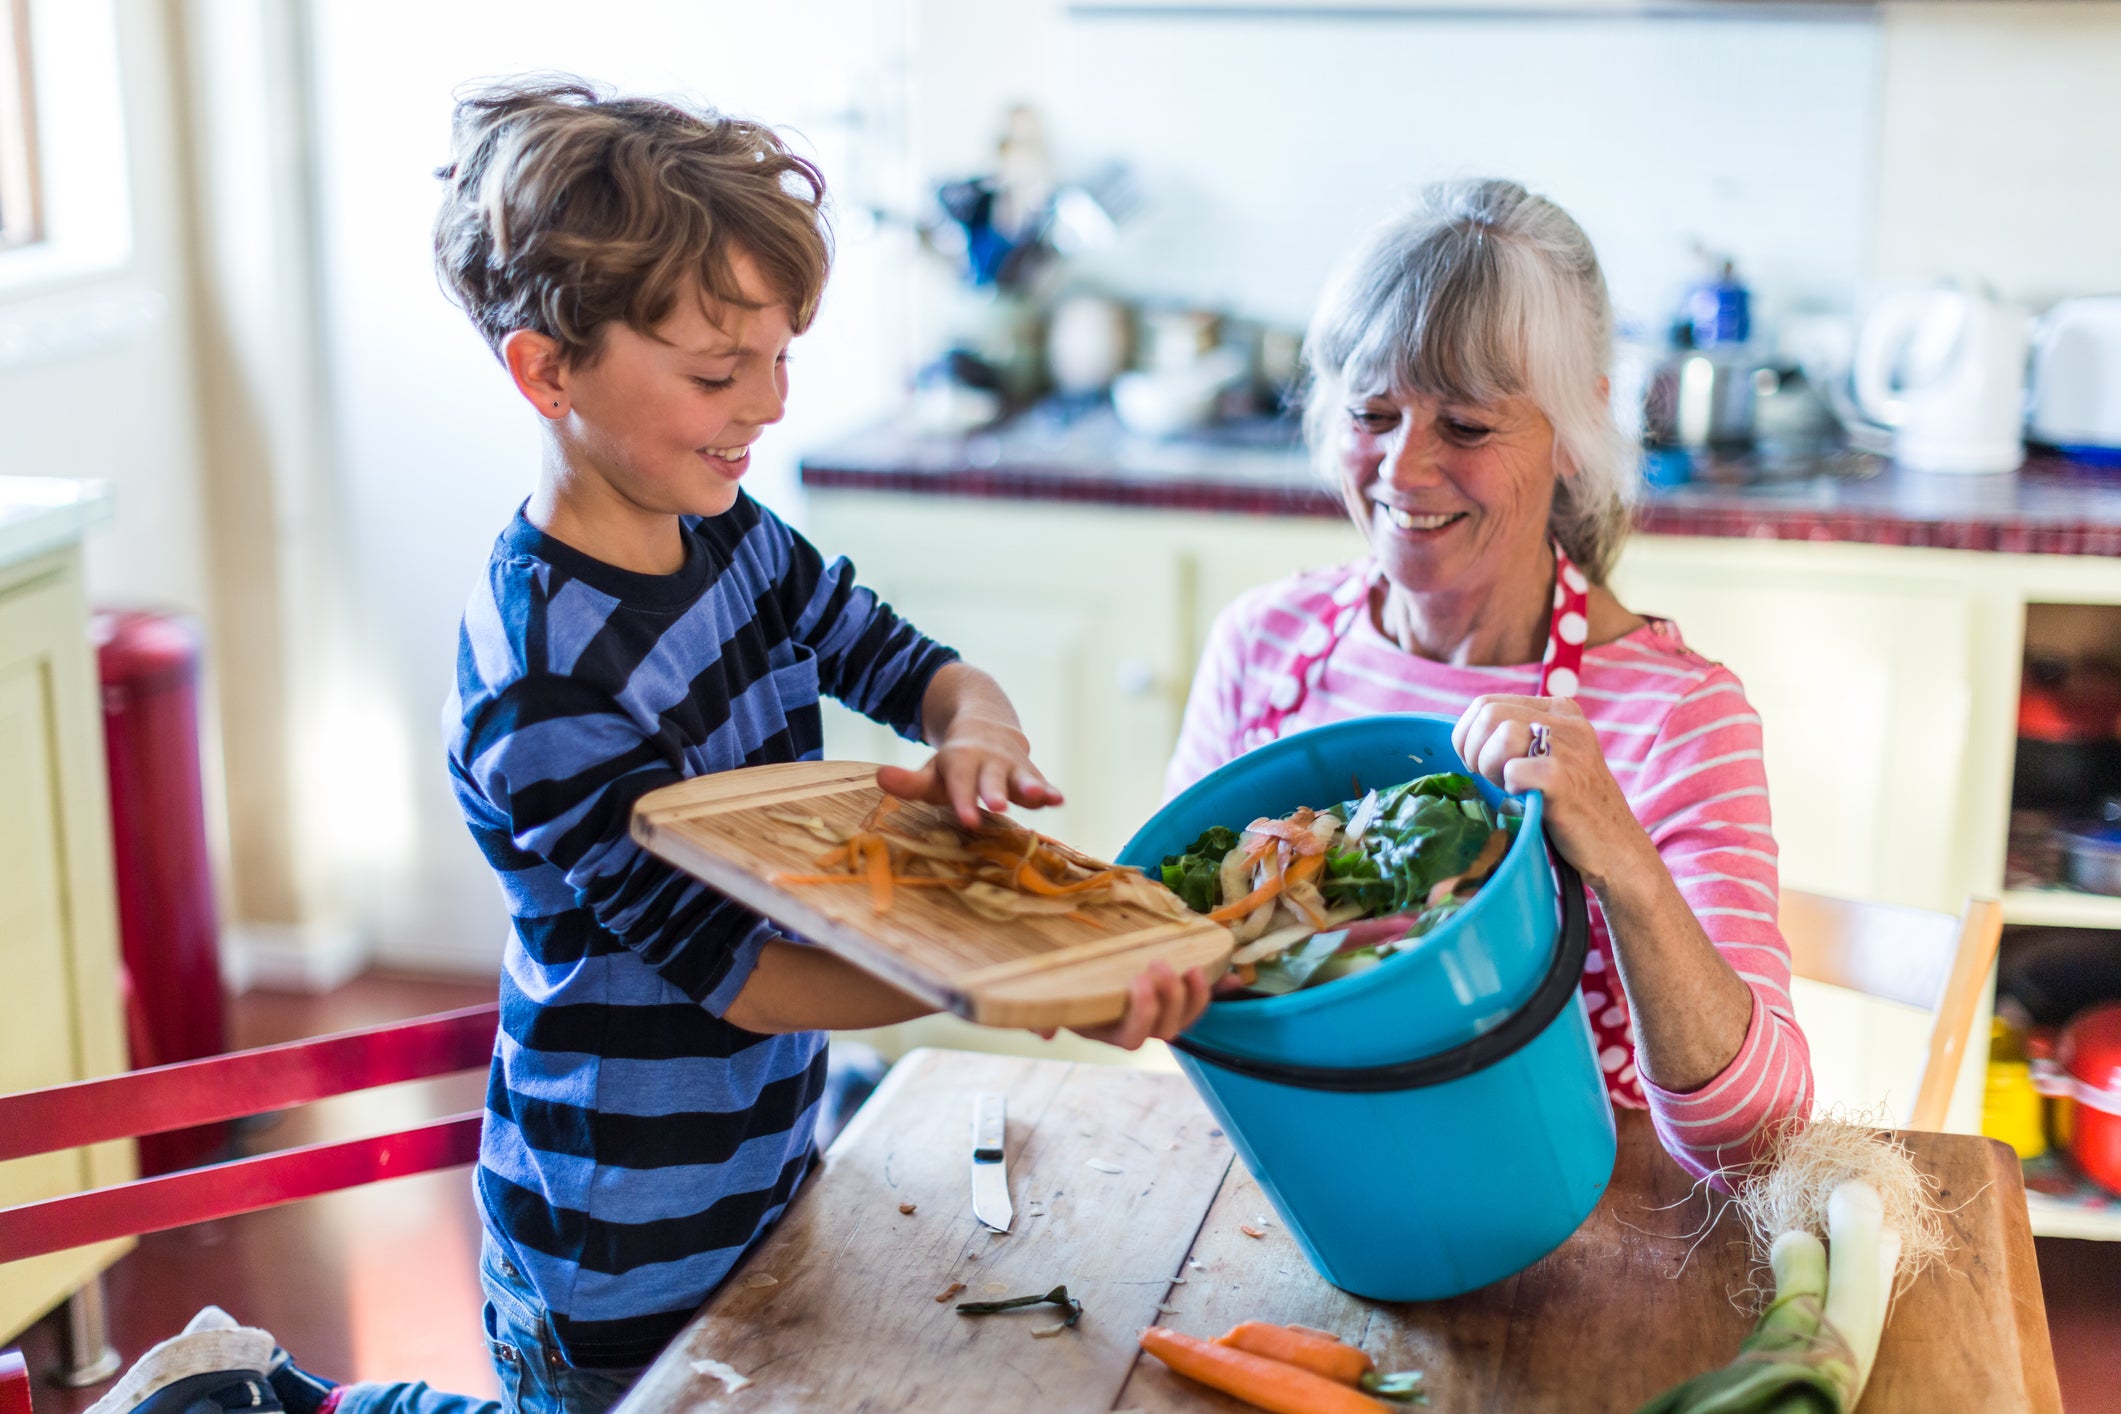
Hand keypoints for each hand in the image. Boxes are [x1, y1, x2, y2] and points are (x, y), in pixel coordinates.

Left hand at [876, 715, 1062, 827]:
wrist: (988, 727)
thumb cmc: (955, 765)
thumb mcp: (932, 772)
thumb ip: (909, 782)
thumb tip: (880, 777)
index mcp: (959, 760)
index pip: (960, 784)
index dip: (964, 801)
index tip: (968, 819)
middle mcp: (987, 760)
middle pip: (991, 778)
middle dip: (995, 792)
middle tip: (998, 806)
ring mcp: (1011, 765)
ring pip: (1022, 776)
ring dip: (1031, 787)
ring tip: (1040, 798)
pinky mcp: (1030, 772)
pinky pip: (1042, 782)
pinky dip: (1051, 790)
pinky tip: (1060, 799)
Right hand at [1036, 962, 1210, 1050]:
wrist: (1077, 970)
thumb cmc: (1061, 987)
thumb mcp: (1048, 999)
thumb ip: (1039, 1016)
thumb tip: (1044, 1032)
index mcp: (1109, 1031)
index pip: (1133, 1039)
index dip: (1143, 1013)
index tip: (1138, 980)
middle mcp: (1137, 1027)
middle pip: (1167, 1029)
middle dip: (1171, 998)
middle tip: (1161, 963)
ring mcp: (1158, 1012)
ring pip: (1186, 1018)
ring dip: (1197, 996)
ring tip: (1193, 966)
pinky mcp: (1173, 995)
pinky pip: (1201, 999)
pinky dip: (1219, 990)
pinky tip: (1233, 979)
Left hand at [1451, 694, 1653, 891]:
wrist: (1616, 850)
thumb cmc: (1570, 806)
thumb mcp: (1547, 757)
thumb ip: (1516, 737)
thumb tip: (1465, 736)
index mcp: (1558, 710)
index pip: (1486, 703)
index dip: (1468, 736)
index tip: (1478, 764)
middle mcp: (1567, 721)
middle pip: (1488, 714)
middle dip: (1474, 752)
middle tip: (1491, 780)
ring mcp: (1571, 749)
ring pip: (1501, 734)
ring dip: (1491, 767)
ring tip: (1510, 789)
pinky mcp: (1567, 781)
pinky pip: (1515, 770)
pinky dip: (1511, 787)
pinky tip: (1528, 800)